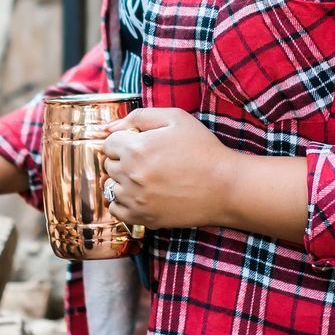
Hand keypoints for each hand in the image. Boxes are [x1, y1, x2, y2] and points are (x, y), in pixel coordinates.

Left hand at [101, 107, 237, 231]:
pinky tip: (142, 195)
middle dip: (123, 160)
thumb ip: (139, 116)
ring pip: (111, 187)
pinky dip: (124, 202)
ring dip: (123, 182)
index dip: (124, 141)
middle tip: (148, 161)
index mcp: (136, 147)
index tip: (141, 144)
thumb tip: (109, 127)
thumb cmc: (203, 149)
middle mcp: (131, 174)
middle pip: (109, 165)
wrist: (225, 186)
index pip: (108, 143)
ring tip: (148, 179)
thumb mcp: (175, 118)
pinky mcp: (143, 217)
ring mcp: (135, 199)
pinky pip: (116, 210)